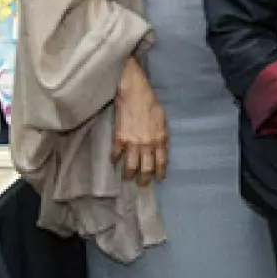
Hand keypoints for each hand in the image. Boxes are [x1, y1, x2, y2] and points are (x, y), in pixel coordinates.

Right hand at [111, 58, 167, 186]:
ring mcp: (133, 143)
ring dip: (129, 175)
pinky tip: (113, 162)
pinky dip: (114, 160)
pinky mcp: (119, 139)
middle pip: (146, 169)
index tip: (158, 179)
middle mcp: (147, 144)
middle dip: (144, 180)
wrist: (134, 93)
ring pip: (130, 167)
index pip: (161, 162)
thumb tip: (160, 146)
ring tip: (127, 178)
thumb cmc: (150, 103)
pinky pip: (116, 155)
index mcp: (160, 139)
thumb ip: (161, 135)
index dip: (160, 173)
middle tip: (141, 184)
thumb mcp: (162, 120)